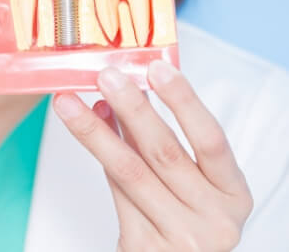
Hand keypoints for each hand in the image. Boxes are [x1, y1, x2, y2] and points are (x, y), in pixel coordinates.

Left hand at [53, 60, 252, 251]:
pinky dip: (100, 158)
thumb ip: (158, 143)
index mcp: (233, 195)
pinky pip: (116, 192)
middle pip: (165, 152)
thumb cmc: (183, 221)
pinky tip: (86, 130)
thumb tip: (118, 98)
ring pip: (130, 171)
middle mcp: (214, 218)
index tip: (157, 68)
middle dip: (132, 108)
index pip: (211, 140)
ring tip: (70, 103)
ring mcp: (181, 237)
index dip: (184, 101)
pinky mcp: (145, 247)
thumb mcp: (189, 184)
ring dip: (96, 131)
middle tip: (105, 77)